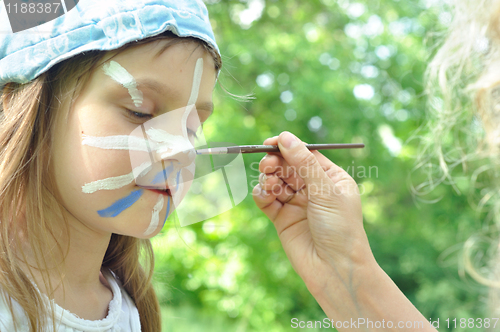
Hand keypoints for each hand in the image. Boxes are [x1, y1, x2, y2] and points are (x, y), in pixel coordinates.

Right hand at [252, 131, 374, 295]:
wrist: (335, 270)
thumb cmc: (340, 228)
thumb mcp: (325, 191)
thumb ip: (303, 163)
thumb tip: (285, 137)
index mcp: (330, 178)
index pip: (305, 154)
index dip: (288, 146)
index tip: (270, 142)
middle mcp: (313, 189)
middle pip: (287, 166)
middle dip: (275, 163)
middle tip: (267, 165)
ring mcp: (297, 204)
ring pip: (275, 181)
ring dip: (268, 178)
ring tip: (268, 183)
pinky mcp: (282, 219)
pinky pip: (267, 200)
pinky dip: (262, 194)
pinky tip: (264, 195)